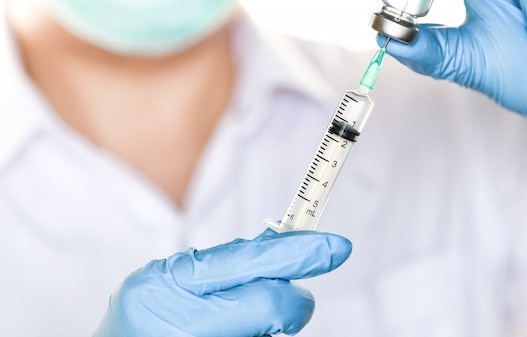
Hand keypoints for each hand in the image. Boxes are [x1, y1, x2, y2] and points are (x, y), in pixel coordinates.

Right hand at [93, 230, 351, 336]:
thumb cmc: (143, 315)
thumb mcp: (170, 276)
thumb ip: (222, 263)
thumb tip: (282, 245)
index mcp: (172, 285)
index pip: (252, 265)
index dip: (299, 253)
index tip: (337, 246)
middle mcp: (189, 325)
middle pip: (274, 305)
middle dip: (290, 298)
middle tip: (285, 292)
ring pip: (274, 330)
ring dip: (271, 320)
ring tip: (233, 318)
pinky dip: (263, 334)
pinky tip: (234, 330)